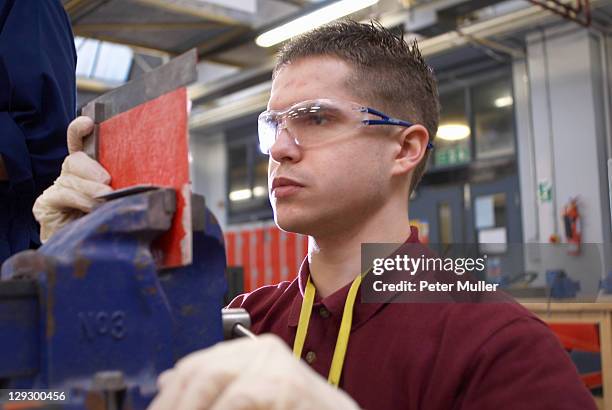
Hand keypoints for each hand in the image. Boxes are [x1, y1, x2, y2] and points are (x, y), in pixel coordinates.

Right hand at [33, 117, 111, 241]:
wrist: (87, 249)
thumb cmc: (106, 221)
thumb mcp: (119, 198)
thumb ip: (122, 183)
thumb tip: (142, 174)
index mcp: (87, 169)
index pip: (78, 142)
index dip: (79, 130)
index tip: (89, 123)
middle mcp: (70, 174)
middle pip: (75, 159)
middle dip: (92, 168)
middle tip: (107, 182)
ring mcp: (56, 188)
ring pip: (70, 179)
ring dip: (90, 190)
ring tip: (103, 199)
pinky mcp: (45, 204)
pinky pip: (62, 195)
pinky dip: (79, 200)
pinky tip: (90, 207)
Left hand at [148, 335, 359, 409]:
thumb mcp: (250, 393)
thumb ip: (215, 387)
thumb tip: (164, 381)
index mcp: (251, 351)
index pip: (195, 365)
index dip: (169, 395)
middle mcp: (262, 350)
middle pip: (201, 370)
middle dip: (176, 403)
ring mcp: (276, 366)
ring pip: (215, 382)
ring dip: (192, 408)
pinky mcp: (287, 386)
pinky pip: (240, 399)